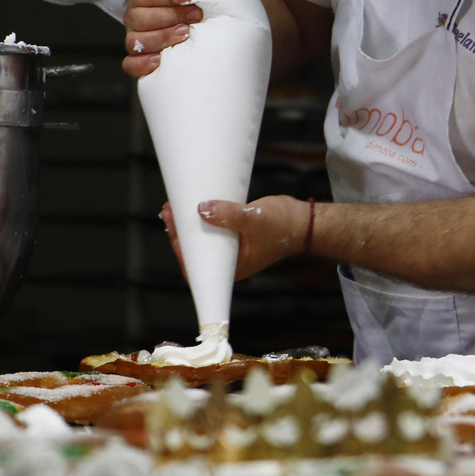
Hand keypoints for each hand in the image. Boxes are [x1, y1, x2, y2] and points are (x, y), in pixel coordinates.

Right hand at [121, 0, 200, 77]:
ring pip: (134, 42)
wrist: (206, 24)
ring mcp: (135, 39)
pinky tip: (160, 60)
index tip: (189, 2)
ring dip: (162, 39)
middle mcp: (135, 17)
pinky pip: (130, 64)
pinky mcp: (139, 60)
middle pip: (138, 18)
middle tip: (193, 19)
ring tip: (184, 35)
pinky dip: (142, 64)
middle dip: (169, 18)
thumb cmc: (194, 2)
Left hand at [160, 195, 308, 280]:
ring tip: (174, 207)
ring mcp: (232, 250)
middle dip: (180, 233)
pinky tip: (191, 207)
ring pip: (203, 242)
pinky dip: (200, 220)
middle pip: (197, 254)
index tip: (173, 228)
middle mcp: (230, 263)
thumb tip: (202, 209)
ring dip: (188, 225)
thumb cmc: (285, 225)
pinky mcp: (234, 237)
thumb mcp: (255, 218)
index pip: (198, 267)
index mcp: (234, 268)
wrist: (306, 222)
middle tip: (169, 211)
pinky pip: (212, 232)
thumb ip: (229, 215)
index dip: (181, 249)